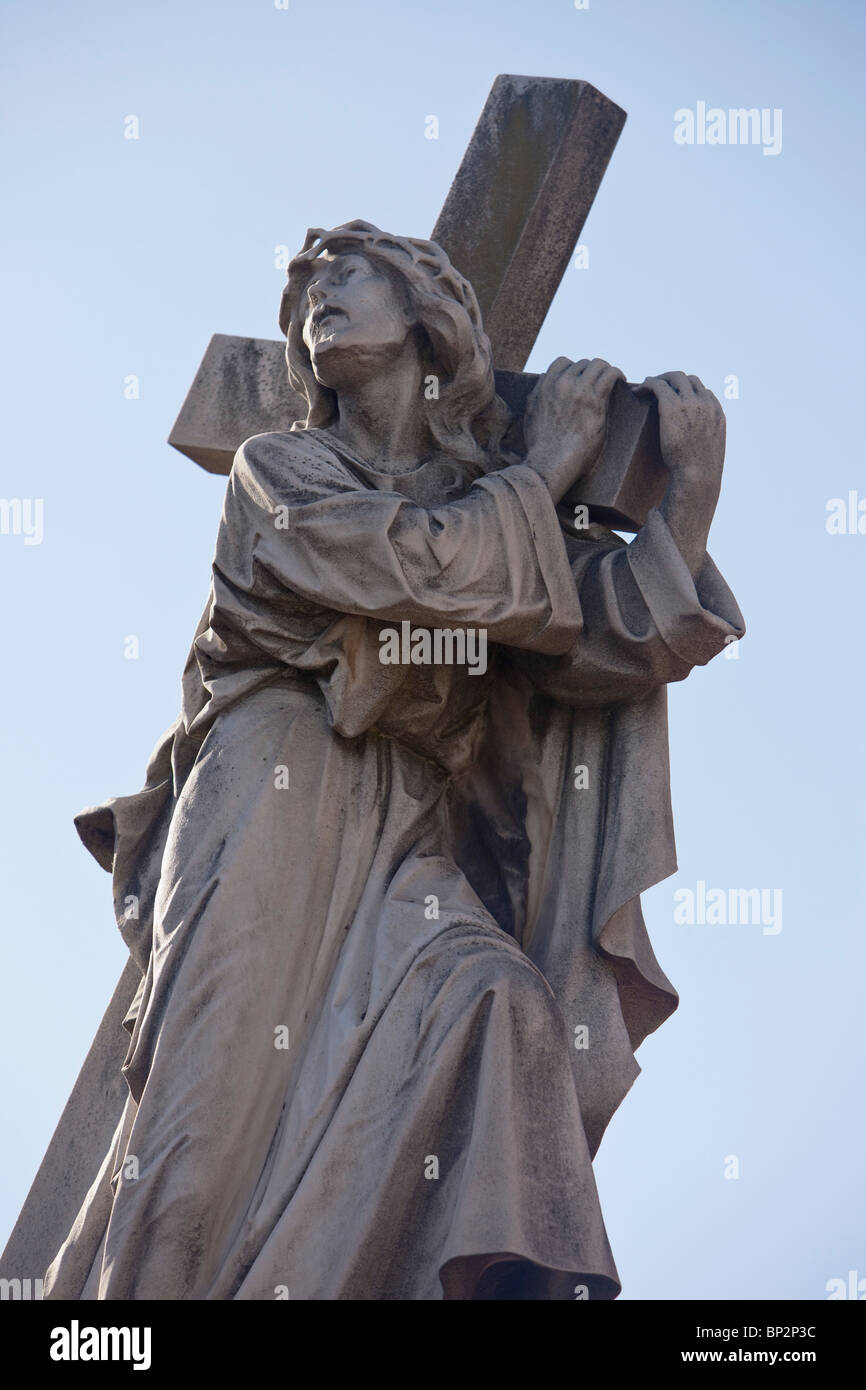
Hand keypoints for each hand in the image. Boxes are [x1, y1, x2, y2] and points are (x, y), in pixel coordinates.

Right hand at [523, 357, 624, 501]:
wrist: (551, 461)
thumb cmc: (541, 446)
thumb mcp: (530, 417)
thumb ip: (535, 397)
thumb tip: (541, 383)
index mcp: (545, 386)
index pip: (562, 362)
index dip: (575, 369)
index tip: (583, 378)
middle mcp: (562, 383)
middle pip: (583, 364)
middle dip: (593, 372)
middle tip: (601, 384)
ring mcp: (579, 390)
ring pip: (598, 365)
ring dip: (607, 371)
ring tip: (614, 380)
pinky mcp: (594, 400)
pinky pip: (610, 375)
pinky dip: (618, 374)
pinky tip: (622, 381)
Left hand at [639, 372, 725, 486]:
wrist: (697, 476)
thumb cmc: (701, 473)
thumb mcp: (710, 453)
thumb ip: (705, 442)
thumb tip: (696, 450)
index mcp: (717, 413)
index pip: (704, 391)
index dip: (687, 391)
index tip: (675, 396)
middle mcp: (705, 403)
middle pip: (689, 379)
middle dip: (672, 380)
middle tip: (658, 387)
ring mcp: (690, 403)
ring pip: (674, 377)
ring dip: (660, 379)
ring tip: (645, 386)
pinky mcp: (672, 406)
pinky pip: (658, 386)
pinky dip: (648, 384)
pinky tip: (638, 390)